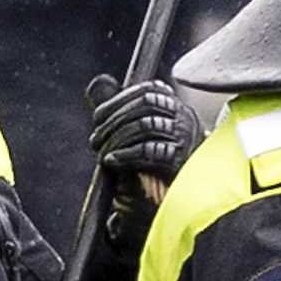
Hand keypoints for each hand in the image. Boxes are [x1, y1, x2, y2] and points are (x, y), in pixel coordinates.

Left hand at [82, 74, 197, 195]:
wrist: (171, 200)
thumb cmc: (151, 164)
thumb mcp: (133, 134)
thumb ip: (118, 109)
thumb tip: (99, 81)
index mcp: (174, 105)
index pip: (146, 90)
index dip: (117, 101)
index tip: (97, 117)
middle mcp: (185, 116)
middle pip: (145, 104)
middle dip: (114, 121)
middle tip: (95, 140)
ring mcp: (185, 138)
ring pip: (146, 126)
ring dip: (116, 140)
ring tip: (102, 154)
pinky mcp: (182, 161)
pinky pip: (150, 151)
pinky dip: (125, 155)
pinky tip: (112, 161)